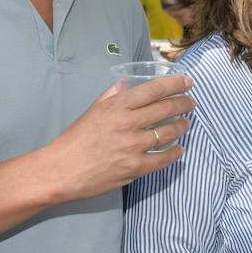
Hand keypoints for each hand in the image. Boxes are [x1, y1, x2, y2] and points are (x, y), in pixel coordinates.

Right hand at [38, 74, 193, 200]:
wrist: (61, 170)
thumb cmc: (74, 140)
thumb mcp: (92, 111)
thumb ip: (111, 96)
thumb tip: (124, 84)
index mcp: (116, 106)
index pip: (154, 89)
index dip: (175, 84)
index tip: (187, 81)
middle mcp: (127, 123)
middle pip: (167, 108)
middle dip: (184, 103)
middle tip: (191, 102)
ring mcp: (132, 147)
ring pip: (169, 132)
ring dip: (183, 126)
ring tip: (187, 123)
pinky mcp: (135, 168)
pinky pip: (164, 159)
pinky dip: (176, 153)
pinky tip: (180, 149)